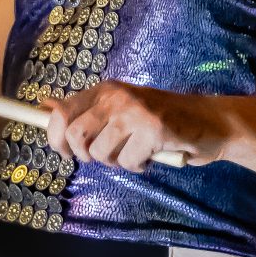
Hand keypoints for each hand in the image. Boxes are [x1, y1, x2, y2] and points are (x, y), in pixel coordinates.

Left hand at [44, 81, 229, 172]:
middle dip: (87, 155)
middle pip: (75, 136)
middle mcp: (116, 97)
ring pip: (102, 154)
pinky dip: (140, 166)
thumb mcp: (121, 109)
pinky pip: (128, 162)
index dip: (55, 137)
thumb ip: (87, 110)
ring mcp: (134, 112)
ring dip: (118, 162)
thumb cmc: (163, 119)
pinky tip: (153, 155)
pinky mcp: (153, 130)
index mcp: (105, 90)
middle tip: (107, 156)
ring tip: (136, 151)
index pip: (62, 112)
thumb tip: (44, 107)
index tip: (64, 152)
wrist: (211, 122)